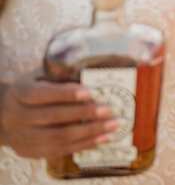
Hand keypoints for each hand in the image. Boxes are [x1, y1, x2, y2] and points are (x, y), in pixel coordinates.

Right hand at [0, 72, 118, 158]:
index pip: (41, 94)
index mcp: (19, 93)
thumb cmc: (33, 89)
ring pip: (59, 137)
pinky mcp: (30, 152)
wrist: (5, 115)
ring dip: (91, 131)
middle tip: (112, 109)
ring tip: (115, 124)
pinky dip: (85, 144)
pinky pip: (60, 150)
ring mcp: (22, 137)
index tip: (93, 91)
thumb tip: (97, 71)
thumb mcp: (40, 76)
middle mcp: (16, 116)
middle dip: (86, 114)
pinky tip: (104, 138)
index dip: (67, 93)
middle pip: (54, 117)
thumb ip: (61, 74)